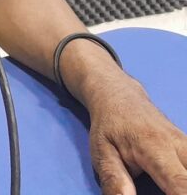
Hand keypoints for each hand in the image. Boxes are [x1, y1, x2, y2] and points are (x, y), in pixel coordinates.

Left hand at [87, 73, 186, 194]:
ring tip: (168, 186)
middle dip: (185, 190)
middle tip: (162, 187)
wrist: (119, 95)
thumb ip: (114, 179)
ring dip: (186, 184)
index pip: (179, 183)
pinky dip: (186, 180)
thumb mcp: (102, 151)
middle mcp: (178, 145)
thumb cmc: (109, 125)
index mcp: (155, 147)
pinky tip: (177, 185)